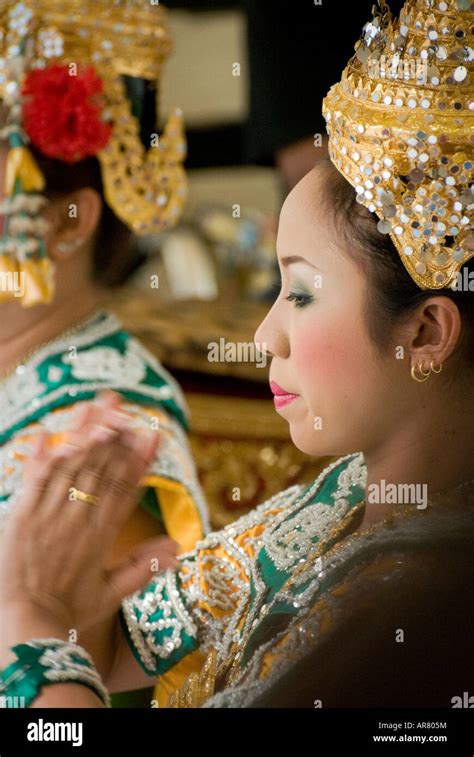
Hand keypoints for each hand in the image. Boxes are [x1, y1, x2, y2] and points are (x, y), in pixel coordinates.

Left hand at [0, 393, 179, 634]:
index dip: (139, 460)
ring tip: (95, 406)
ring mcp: (51, 516)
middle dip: (113, 434)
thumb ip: (143, 568)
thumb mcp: (111, 595)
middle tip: (122, 405)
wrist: (27, 627)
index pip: (126, 489)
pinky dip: (45, 455)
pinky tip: (51, 432)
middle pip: (101, 469)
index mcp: (103, 537)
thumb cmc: (68, 613)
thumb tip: (176, 547)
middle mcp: (80, 521)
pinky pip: (37, 479)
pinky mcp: (22, 516)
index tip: (152, 435)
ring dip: (84, 433)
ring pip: (72, 466)